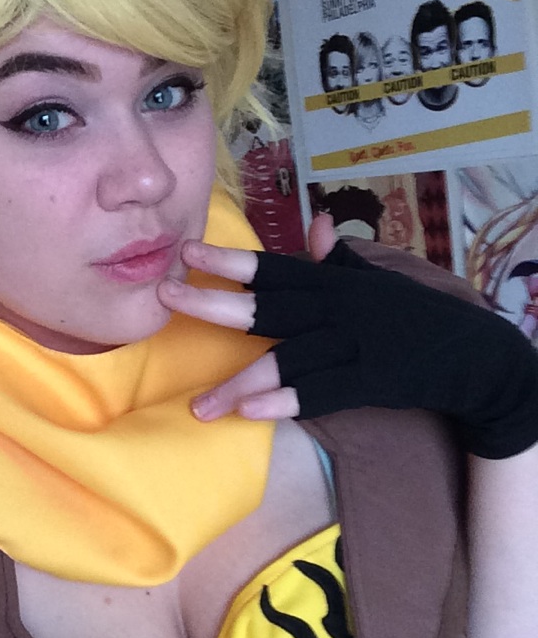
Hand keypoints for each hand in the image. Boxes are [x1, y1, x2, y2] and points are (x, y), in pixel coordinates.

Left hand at [158, 217, 537, 458]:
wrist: (472, 354)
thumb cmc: (411, 316)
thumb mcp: (376, 280)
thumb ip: (339, 258)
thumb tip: (315, 223)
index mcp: (333, 281)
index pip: (273, 268)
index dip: (229, 260)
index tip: (187, 252)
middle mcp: (338, 307)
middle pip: (267, 307)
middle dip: (213, 302)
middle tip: (164, 296)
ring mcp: (355, 343)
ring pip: (288, 360)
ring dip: (241, 383)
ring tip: (200, 405)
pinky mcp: (372, 380)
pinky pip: (322, 393)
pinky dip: (288, 403)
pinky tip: (252, 414)